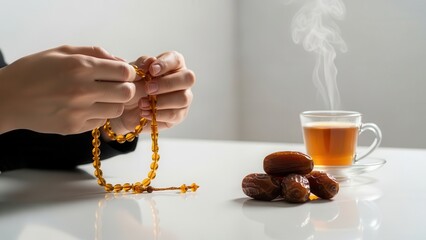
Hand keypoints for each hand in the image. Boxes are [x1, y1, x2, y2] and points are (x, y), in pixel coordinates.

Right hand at [0, 45, 136, 133]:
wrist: (7, 99)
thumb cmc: (34, 71)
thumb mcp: (62, 52)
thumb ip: (94, 53)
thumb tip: (120, 61)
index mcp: (81, 66)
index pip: (124, 72)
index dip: (128, 72)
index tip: (122, 73)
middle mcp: (83, 90)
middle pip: (127, 93)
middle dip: (126, 88)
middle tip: (116, 86)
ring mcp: (79, 111)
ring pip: (117, 109)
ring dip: (114, 103)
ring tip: (101, 98)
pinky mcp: (74, 127)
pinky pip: (101, 121)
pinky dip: (99, 114)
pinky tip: (87, 108)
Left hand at [109, 51, 194, 134]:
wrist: (125, 108)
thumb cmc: (133, 86)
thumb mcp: (132, 72)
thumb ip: (141, 64)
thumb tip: (151, 60)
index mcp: (172, 65)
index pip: (176, 59)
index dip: (166, 64)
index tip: (152, 70)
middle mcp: (182, 80)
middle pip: (188, 78)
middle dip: (168, 84)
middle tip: (148, 89)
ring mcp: (184, 97)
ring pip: (183, 98)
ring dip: (161, 102)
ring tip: (142, 103)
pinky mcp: (179, 114)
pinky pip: (175, 115)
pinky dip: (158, 114)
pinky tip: (145, 113)